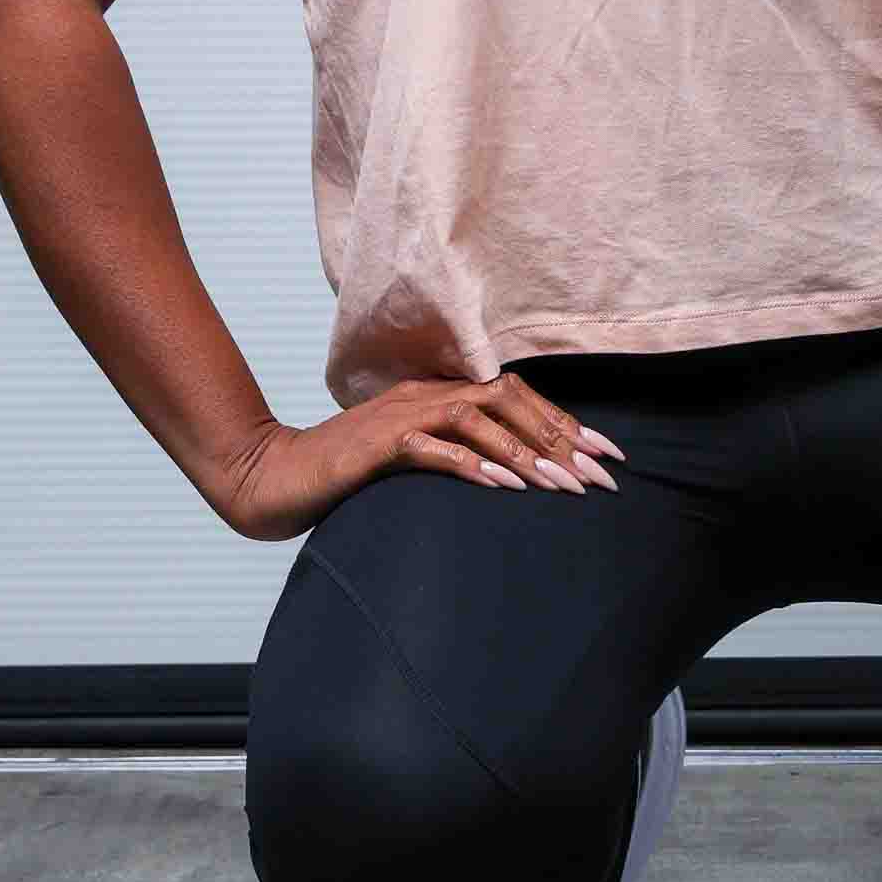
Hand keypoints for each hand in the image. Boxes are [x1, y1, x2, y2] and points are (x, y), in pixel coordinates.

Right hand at [211, 372, 626, 541]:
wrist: (273, 479)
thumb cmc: (347, 477)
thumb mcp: (412, 461)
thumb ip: (457, 456)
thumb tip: (517, 478)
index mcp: (437, 394)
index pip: (515, 395)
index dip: (565, 422)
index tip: (609, 454)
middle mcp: (425, 394)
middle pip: (507, 398)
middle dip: (560, 436)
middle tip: (600, 475)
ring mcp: (400, 415)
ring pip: (477, 417)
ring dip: (525, 451)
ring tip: (563, 486)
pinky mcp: (376, 445)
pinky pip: (432, 448)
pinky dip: (471, 464)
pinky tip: (503, 487)